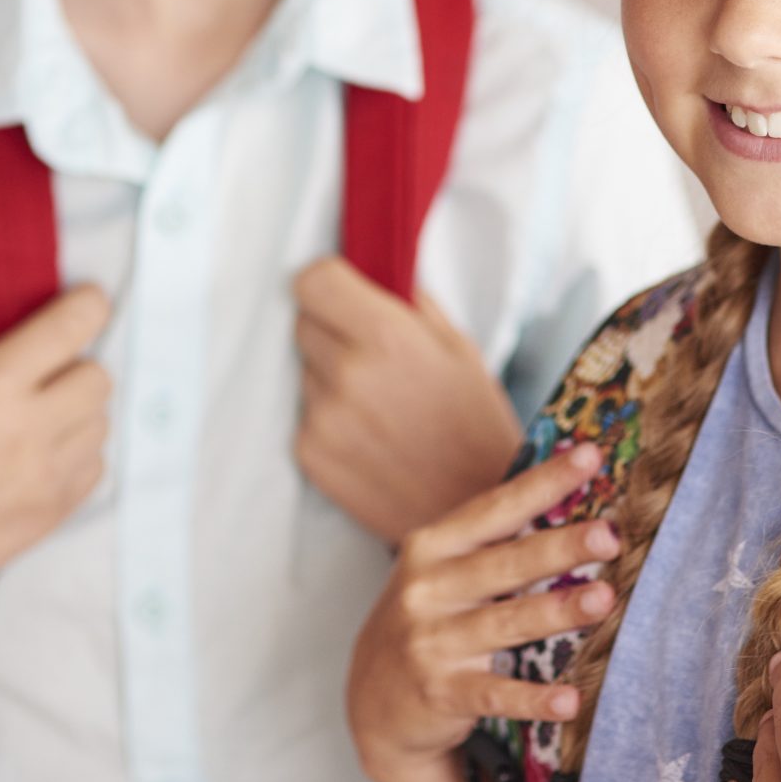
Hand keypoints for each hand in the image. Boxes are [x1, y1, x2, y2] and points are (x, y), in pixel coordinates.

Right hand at [0, 285, 112, 641]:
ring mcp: (49, 476)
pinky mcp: (56, 511)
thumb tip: (16, 345)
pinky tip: (38, 457)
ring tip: (35, 420)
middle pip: (98, 376)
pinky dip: (76, 454)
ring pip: (101, 421)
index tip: (87, 302)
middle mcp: (31, 429)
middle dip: (74, 365)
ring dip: (76, 412)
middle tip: (43, 375)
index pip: (72, 328)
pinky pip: (95, 465)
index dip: (88, 306)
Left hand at [294, 258, 524, 541]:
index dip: (329, 283)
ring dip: (331, 377)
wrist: (476, 512)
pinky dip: (329, 419)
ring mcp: (322, 418)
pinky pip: (305, 414)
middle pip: (304, 322)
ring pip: (306, 371)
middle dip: (333, 329)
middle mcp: (346, 374)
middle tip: (373, 355)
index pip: (313, 281)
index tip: (345, 295)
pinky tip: (370, 437)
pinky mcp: (310, 455)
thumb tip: (374, 269)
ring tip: (380, 406)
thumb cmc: (476, 425)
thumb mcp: (460, 348)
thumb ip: (409, 303)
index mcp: (386, 336)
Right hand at [347, 443, 619, 781]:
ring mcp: (432, 641)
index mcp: (433, 546)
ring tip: (603, 600)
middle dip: (559, 547)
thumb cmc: (427, 620)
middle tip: (609, 536)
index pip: (497, 508)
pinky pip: (495, 695)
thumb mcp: (441, 571)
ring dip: (557, 611)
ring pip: (505, 622)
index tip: (590, 456)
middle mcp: (429, 588)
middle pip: (506, 563)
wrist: (373, 700)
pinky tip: (570, 701)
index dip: (543, 482)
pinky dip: (532, 699)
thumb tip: (569, 500)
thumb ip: (493, 542)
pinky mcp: (441, 692)